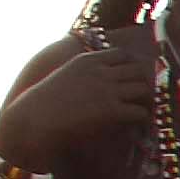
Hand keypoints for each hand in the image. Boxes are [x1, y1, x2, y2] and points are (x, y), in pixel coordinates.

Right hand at [0, 31, 161, 168]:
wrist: (34, 120)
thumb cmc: (44, 102)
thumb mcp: (65, 76)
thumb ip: (85, 73)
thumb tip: (101, 80)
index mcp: (88, 60)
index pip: (122, 55)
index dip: (130, 67)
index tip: (130, 79)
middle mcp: (101, 71)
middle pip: (138, 70)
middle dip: (142, 82)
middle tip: (141, 96)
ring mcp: (107, 90)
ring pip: (144, 89)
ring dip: (145, 100)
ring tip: (141, 110)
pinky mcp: (111, 111)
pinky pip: (140, 111)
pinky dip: (141, 117)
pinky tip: (134, 123)